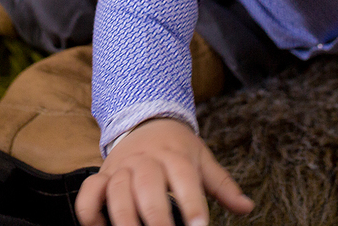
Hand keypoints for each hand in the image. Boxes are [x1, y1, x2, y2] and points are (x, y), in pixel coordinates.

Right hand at [74, 117, 253, 225]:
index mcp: (175, 156)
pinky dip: (88, 210)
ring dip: (123, 217)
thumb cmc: (178, 148)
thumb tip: (248, 207)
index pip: (184, 179)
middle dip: (156, 216)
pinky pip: (89, 192)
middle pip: (147, 186)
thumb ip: (223, 186)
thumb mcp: (202, 160)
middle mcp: (146, 161)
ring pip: (116, 191)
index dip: (192, 204)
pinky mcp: (102, 175)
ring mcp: (121, 168)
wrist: (146, 120)